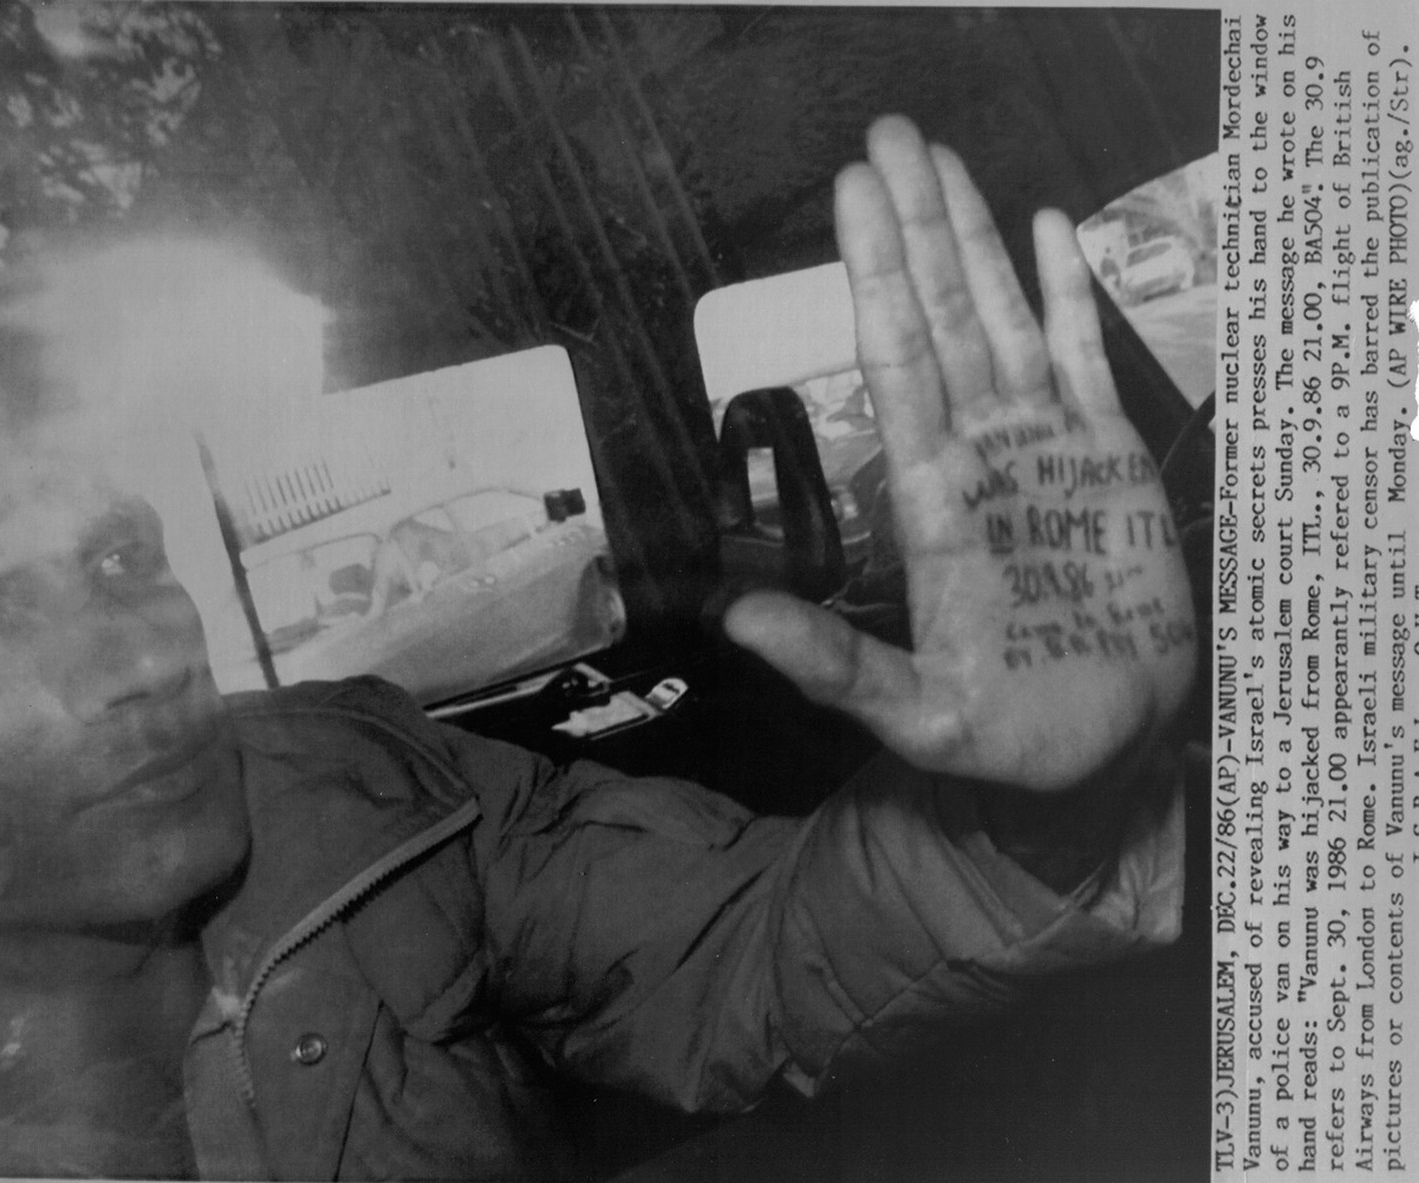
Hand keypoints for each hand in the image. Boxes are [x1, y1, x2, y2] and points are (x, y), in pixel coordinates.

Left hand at [723, 116, 1195, 792]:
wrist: (1105, 751)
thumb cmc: (1008, 739)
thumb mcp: (914, 714)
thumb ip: (831, 663)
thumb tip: (732, 619)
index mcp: (933, 496)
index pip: (896, 361)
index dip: (876, 276)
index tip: (854, 194)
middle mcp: (981, 451)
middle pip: (941, 316)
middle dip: (915, 226)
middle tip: (891, 134)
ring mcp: (1044, 446)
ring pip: (1001, 317)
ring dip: (974, 237)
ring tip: (945, 157)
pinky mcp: (1107, 457)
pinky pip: (1083, 355)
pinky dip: (1066, 291)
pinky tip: (1047, 225)